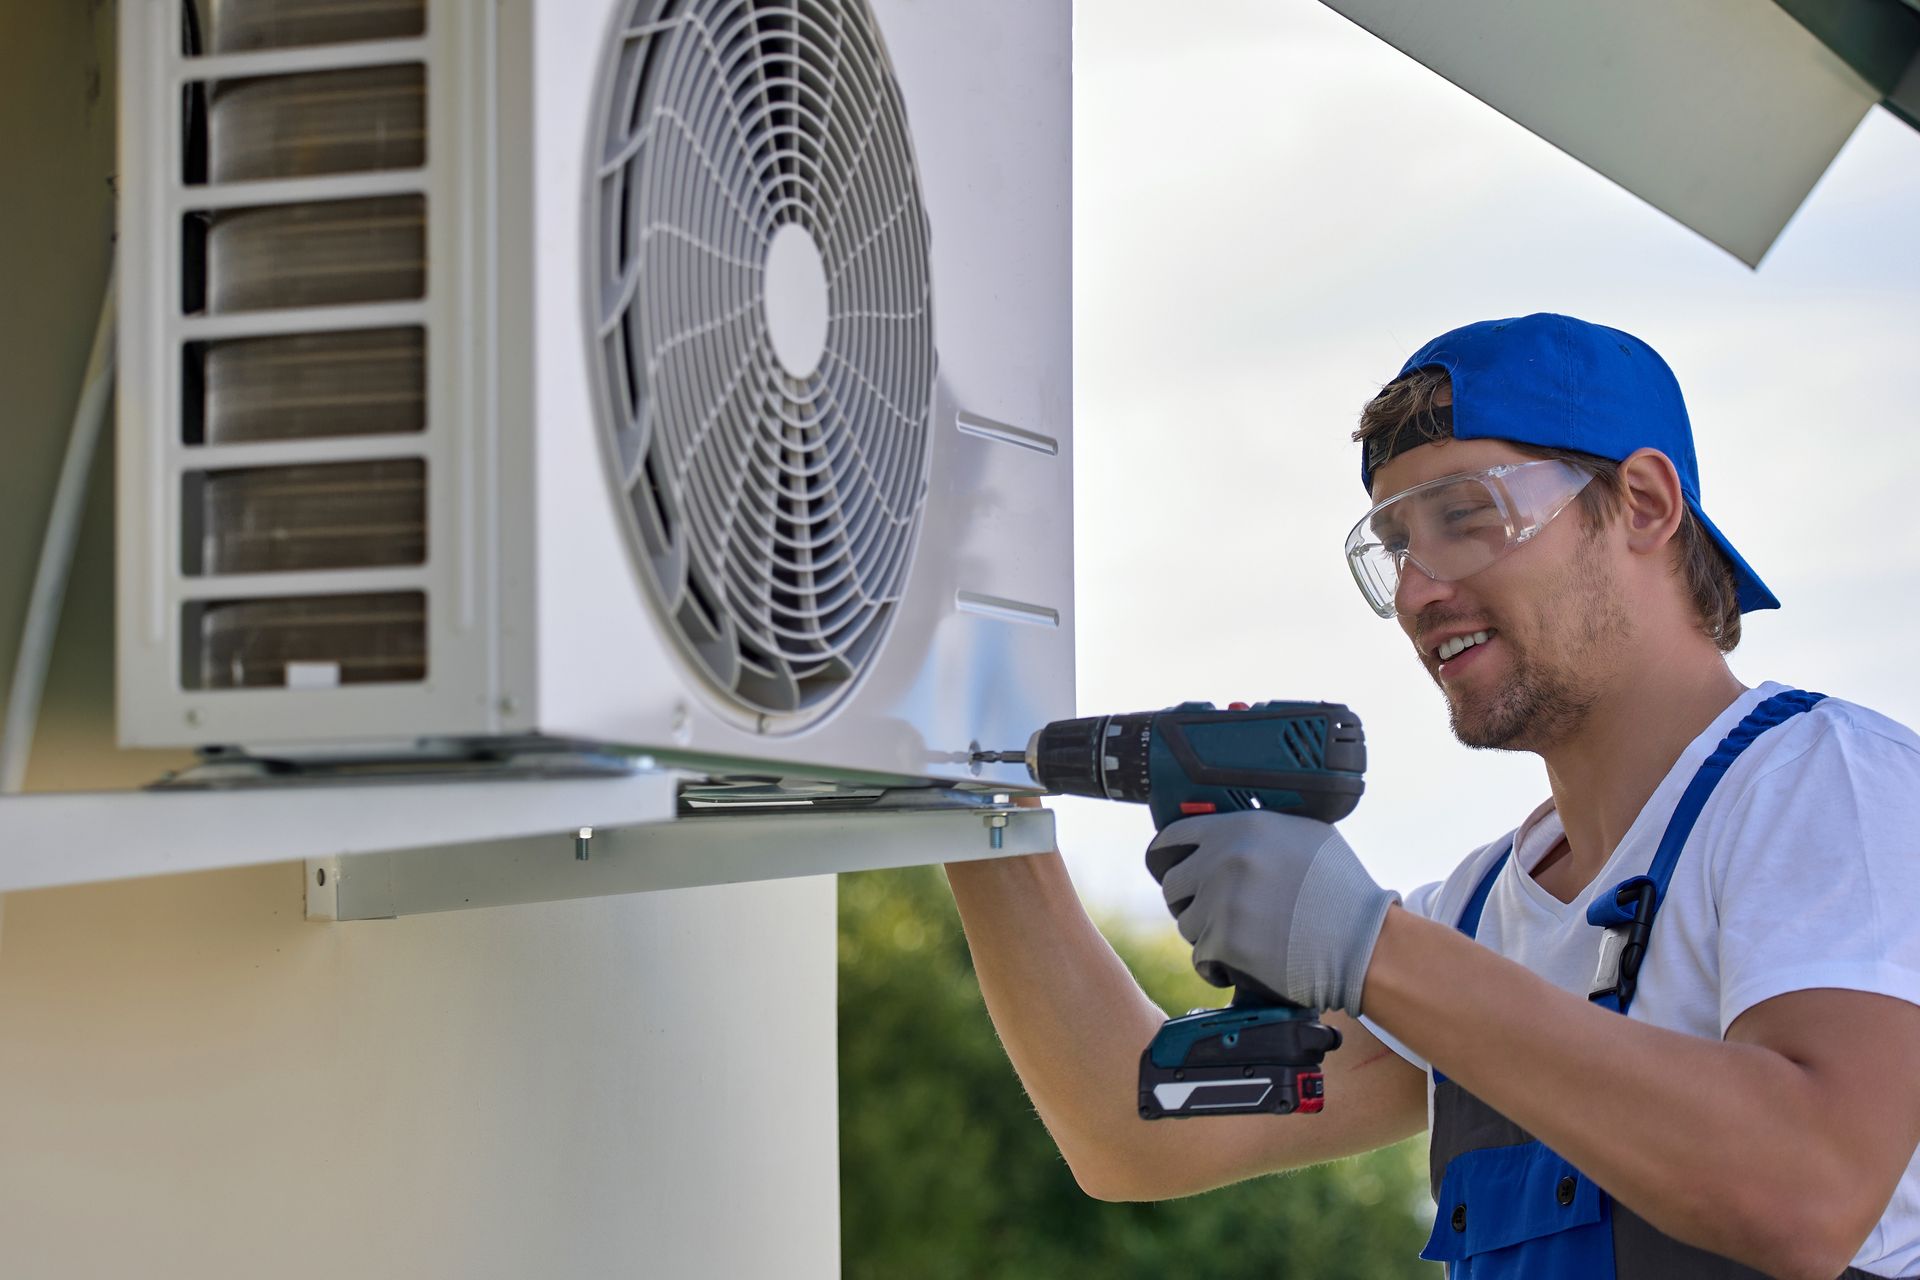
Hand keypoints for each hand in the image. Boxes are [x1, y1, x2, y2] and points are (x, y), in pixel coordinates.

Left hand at [1145, 811, 1397, 1014]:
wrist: (1363, 943)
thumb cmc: (1341, 891)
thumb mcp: (1305, 835)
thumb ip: (1259, 830)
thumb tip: (1223, 830)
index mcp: (1240, 828)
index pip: (1173, 838)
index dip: (1168, 857)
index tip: (1171, 869)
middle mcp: (1225, 859)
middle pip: (1173, 885)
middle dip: (1191, 901)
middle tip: (1219, 914)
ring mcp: (1223, 902)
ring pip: (1186, 924)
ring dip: (1208, 936)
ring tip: (1246, 939)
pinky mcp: (1226, 943)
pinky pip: (1200, 958)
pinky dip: (1217, 966)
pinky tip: (1245, 963)